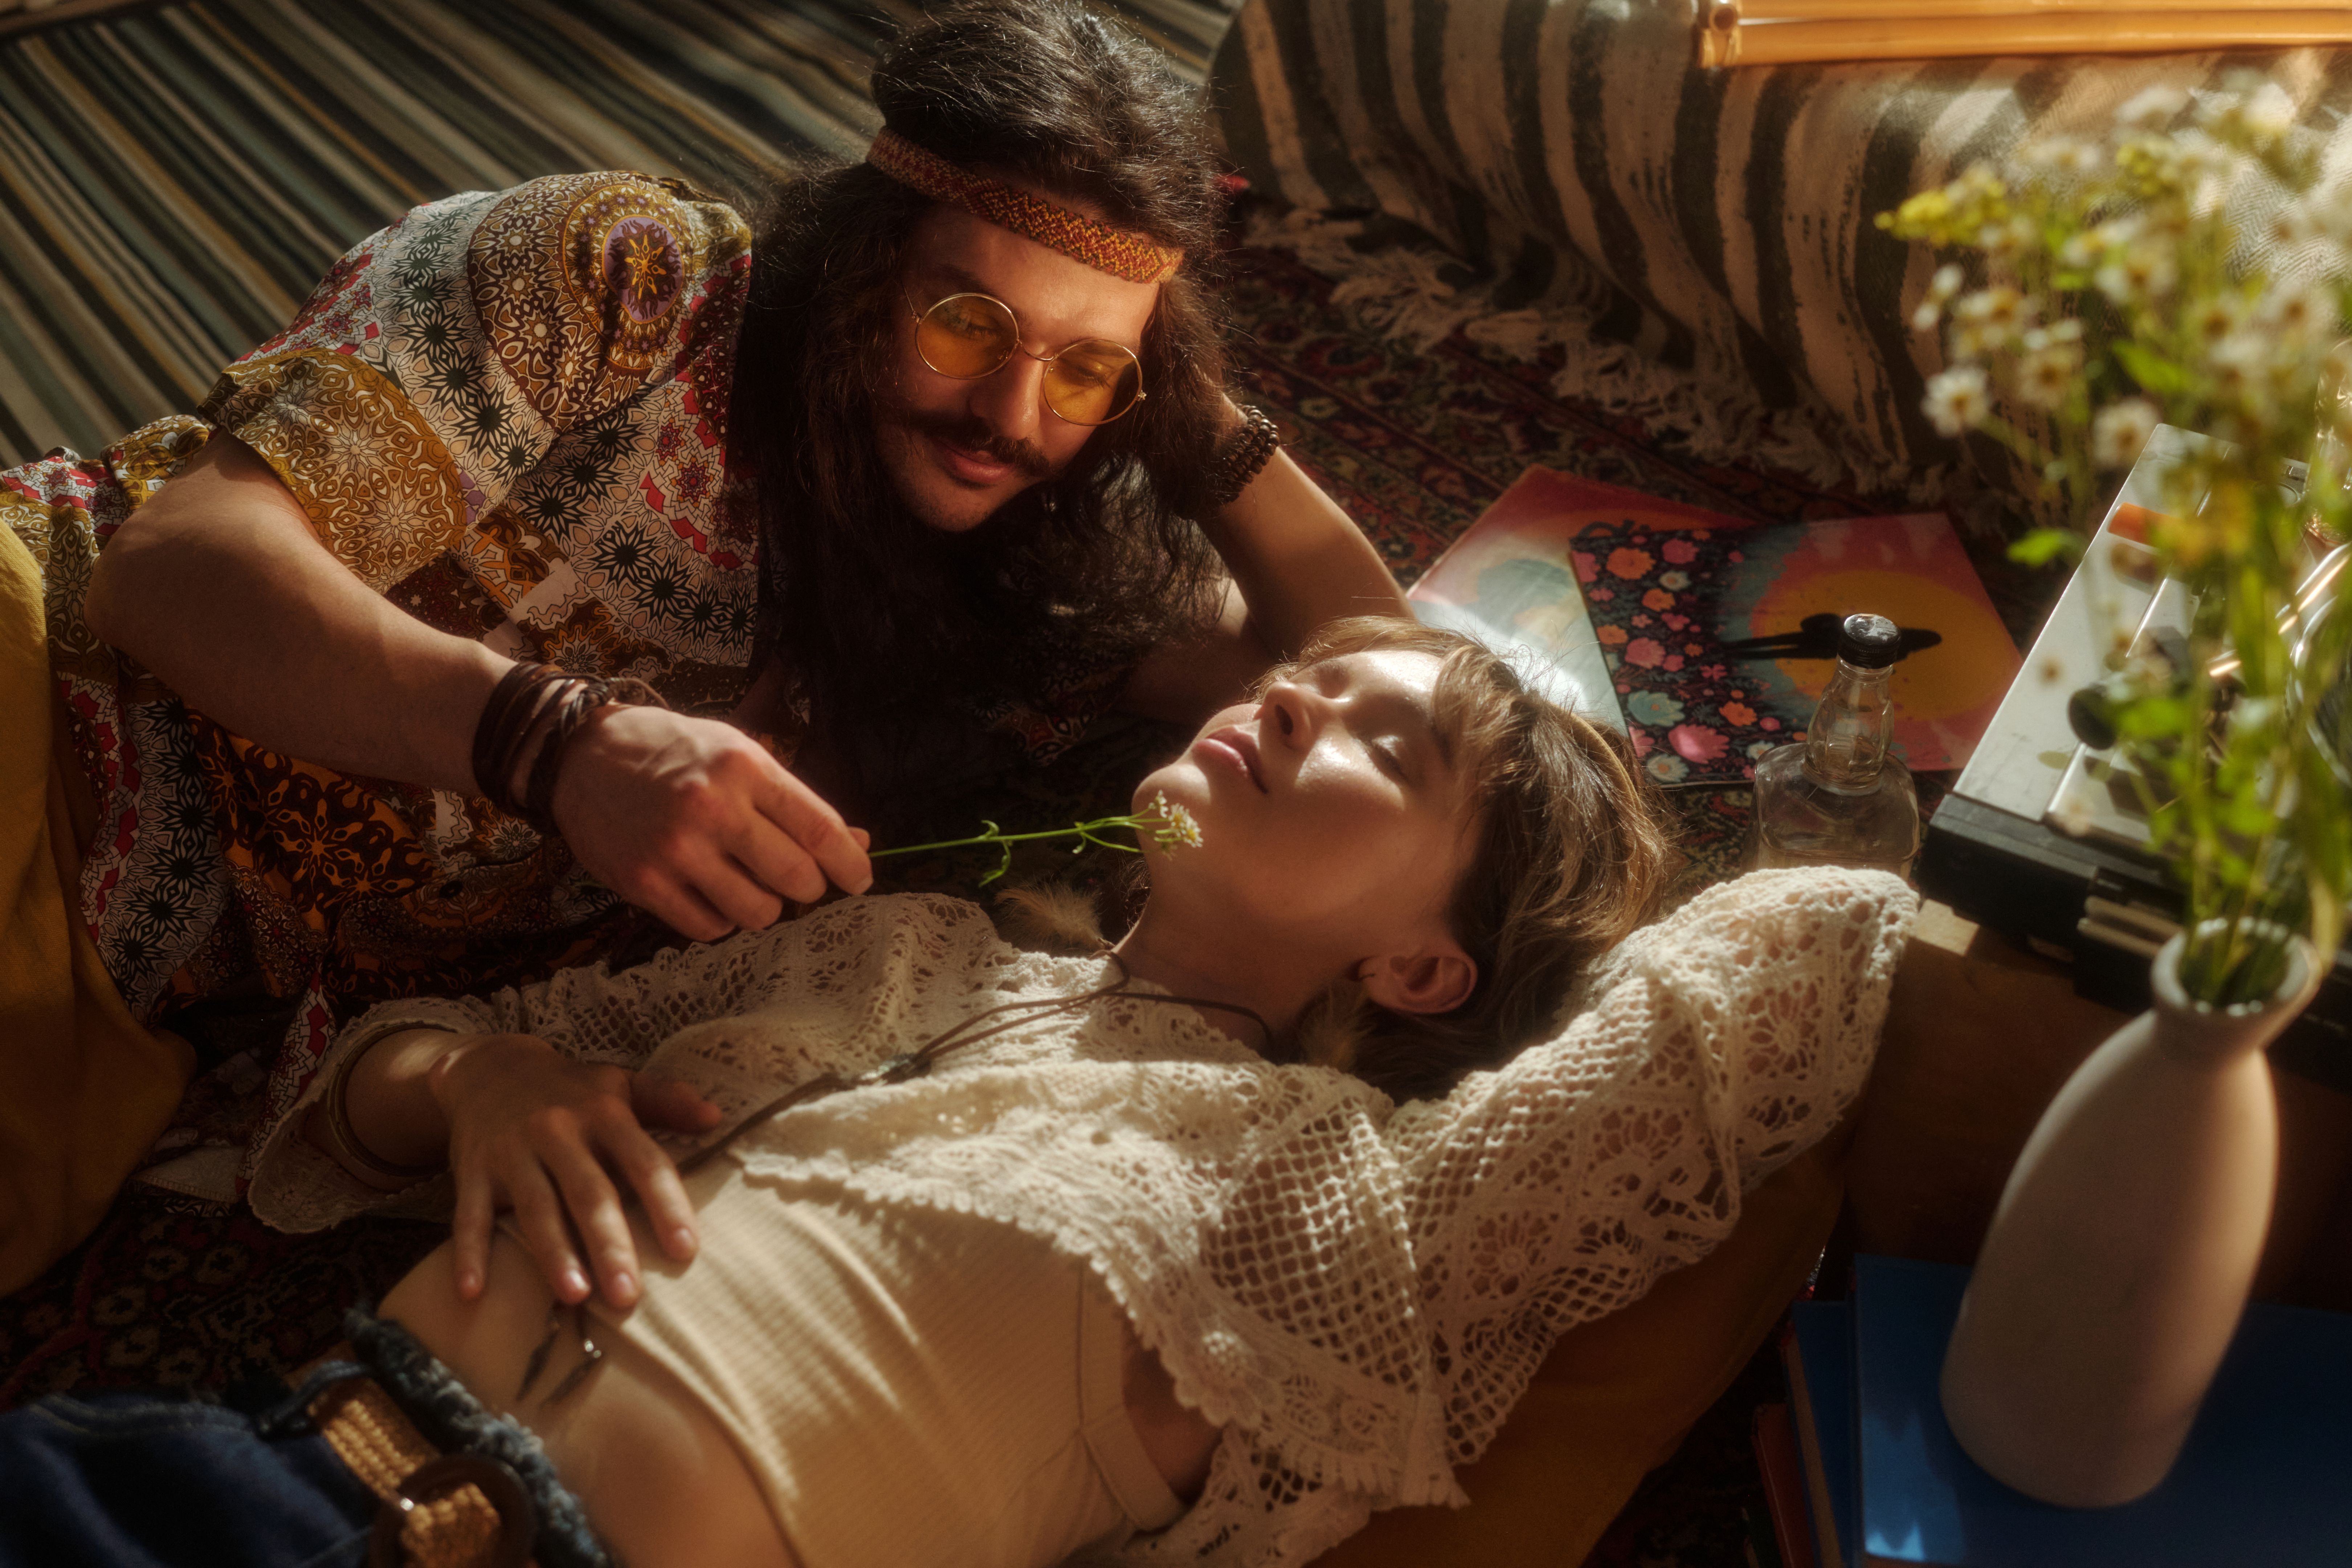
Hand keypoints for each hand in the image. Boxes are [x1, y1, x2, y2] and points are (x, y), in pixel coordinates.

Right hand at [432, 1033, 722, 1307]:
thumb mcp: (620, 1083)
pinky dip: (469, 1254)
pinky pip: (469, 1216)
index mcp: (603, 1114)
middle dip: (610, 1244)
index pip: (644, 1161)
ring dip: (554, 1253)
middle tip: (628, 1295)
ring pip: (536, 1207)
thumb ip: (668, 1099)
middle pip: (589, 1193)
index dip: (666, 1204)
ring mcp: (512, 1152)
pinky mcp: (472, 1171)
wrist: (488, 1066)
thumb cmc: (569, 1088)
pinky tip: (473, 1293)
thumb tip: (717, 1118)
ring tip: (574, 1295)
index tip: (686, 1248)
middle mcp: (558, 1131)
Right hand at [551, 705, 872, 940]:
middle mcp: (712, 808)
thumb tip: (860, 844)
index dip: (850, 863)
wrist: (582, 756)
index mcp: (744, 768)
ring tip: (746, 883)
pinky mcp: (643, 883)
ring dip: (764, 907)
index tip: (861, 879)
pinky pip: (709, 928)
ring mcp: (676, 849)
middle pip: (796, 878)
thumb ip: (795, 803)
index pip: (820, 828)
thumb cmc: (674, 754)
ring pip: (758, 913)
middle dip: (809, 888)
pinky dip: (720, 919)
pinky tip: (708, 892)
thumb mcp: (739, 756)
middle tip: (797, 880)